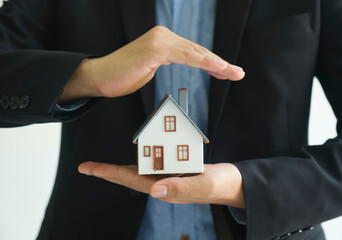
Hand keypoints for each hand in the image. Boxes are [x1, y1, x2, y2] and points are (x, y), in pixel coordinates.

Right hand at [59, 26, 244, 102]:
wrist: (99, 77)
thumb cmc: (123, 75)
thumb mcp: (150, 68)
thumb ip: (167, 62)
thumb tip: (183, 61)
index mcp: (163, 41)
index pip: (193, 52)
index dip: (212, 62)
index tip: (228, 71)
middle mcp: (163, 36)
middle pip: (198, 51)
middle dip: (220, 64)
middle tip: (238, 73)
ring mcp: (159, 40)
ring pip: (195, 53)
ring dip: (217, 64)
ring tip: (233, 72)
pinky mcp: (155, 48)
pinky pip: (184, 56)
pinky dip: (202, 62)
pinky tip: (217, 67)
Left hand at [78, 162, 244, 208]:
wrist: (235, 184)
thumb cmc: (222, 185)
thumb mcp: (204, 185)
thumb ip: (181, 189)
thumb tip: (154, 191)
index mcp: (166, 189)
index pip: (131, 180)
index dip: (109, 173)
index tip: (88, 169)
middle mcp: (163, 184)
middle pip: (130, 177)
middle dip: (108, 172)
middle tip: (87, 167)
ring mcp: (169, 178)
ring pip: (141, 169)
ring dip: (122, 166)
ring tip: (104, 165)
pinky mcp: (176, 170)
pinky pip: (156, 162)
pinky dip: (145, 156)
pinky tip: (139, 152)